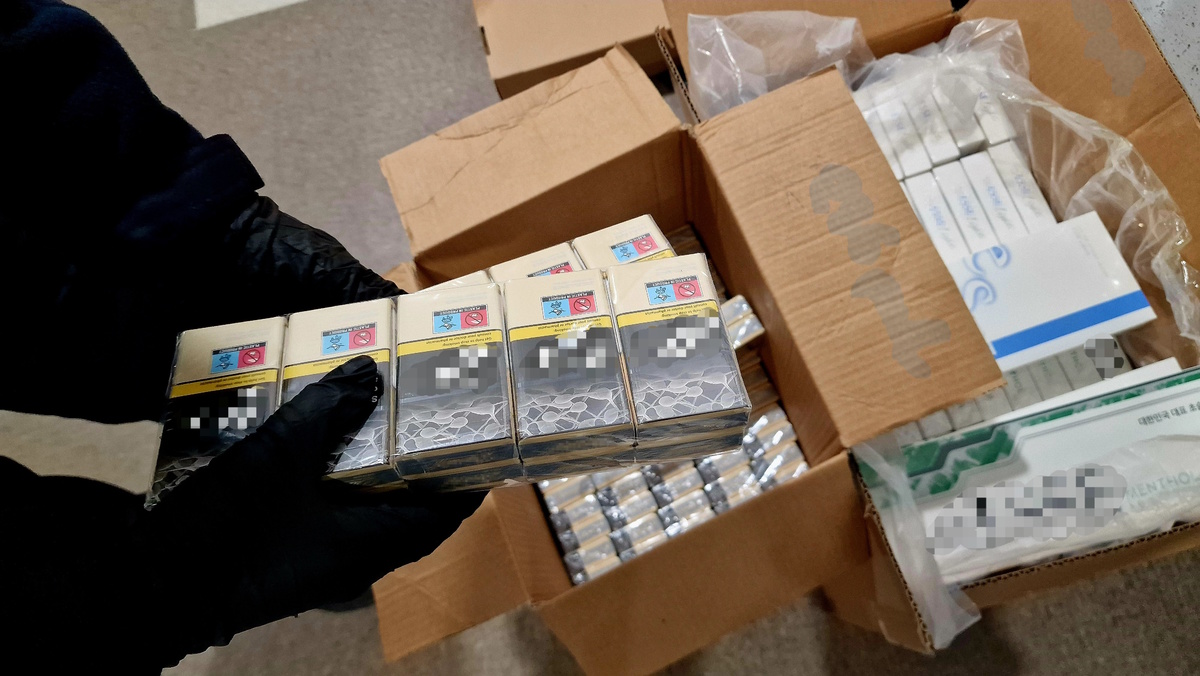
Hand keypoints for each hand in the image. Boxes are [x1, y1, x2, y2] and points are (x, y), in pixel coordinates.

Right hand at [0, 356, 481, 670]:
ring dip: (378, 475)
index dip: (465, 481)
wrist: (147, 587)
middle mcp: (352, 564)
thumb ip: (329, 411)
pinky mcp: (286, 559)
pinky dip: (339, 484)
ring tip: (380, 421)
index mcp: (369, 549)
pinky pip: (331, 518)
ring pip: (367, 516)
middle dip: (421, 470)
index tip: (482, 441)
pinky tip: (322, 447)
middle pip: (408, 515)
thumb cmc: (227, 529)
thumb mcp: (281, 456)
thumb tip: (371, 372)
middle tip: (429, 418)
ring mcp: (317, 565)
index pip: (441, 517)